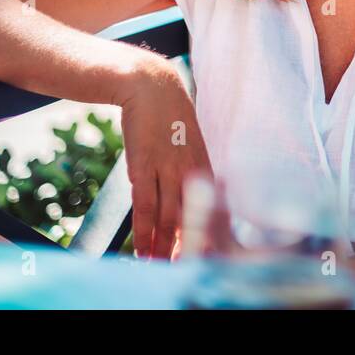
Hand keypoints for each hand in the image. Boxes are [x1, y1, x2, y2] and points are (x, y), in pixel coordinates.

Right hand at [113, 56, 212, 259]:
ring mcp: (167, 169)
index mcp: (204, 164)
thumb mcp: (188, 140)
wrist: (151, 85)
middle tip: (186, 268)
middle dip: (190, 246)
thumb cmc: (167, 115)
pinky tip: (144, 248)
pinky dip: (145, 231)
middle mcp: (191, 170)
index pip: (211, 208)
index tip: (205, 253)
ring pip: (170, 217)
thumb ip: (190, 166)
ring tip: (161, 267)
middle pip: (193, 217)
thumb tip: (188, 188)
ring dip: (165, 247)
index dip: (208, 233)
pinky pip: (145, 206)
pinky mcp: (143, 166)